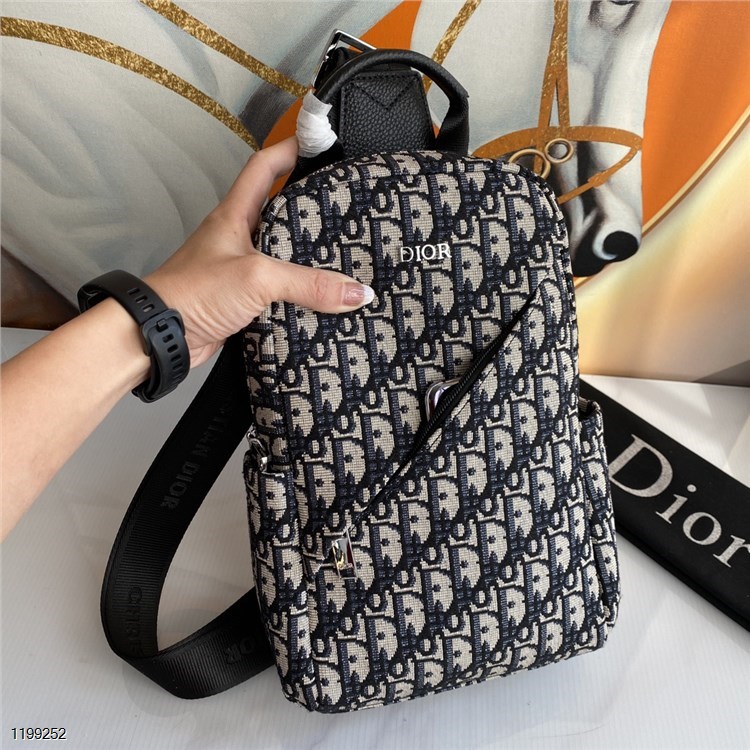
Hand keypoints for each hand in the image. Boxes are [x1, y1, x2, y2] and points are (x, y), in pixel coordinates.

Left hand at [145, 137, 373, 367]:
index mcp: (235, 215)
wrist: (162, 336)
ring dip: (309, 257)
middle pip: (280, 212)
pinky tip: (323, 299)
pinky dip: (301, 294)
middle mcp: (238, 238)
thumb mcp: (258, 278)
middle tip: (345, 205)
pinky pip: (280, 291)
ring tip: (345, 254)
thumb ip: (309, 284)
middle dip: (311, 207)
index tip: (320, 144)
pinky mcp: (243, 300)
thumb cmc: (194, 292)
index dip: (290, 150)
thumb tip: (357, 292)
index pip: (264, 168)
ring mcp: (240, 270)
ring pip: (283, 255)